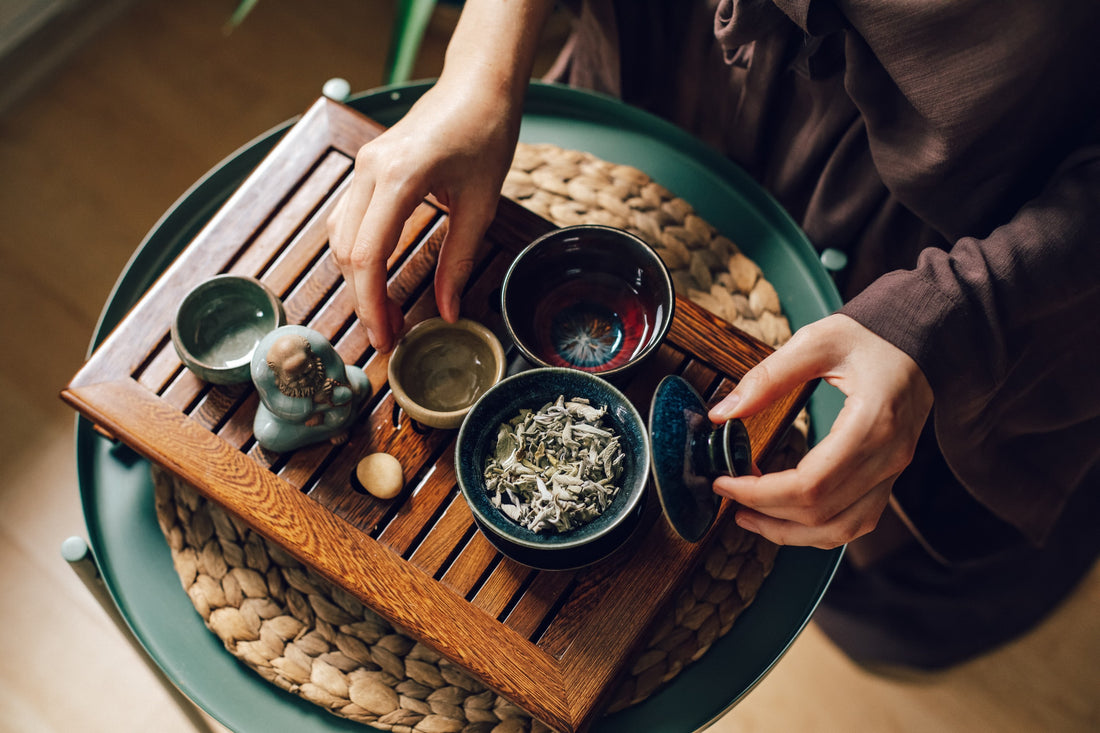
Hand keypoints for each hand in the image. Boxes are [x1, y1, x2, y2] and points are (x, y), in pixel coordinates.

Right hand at [326, 78, 521, 351]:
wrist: (477, 85)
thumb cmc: (486, 134)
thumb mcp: (481, 205)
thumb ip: (459, 261)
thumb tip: (447, 313)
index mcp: (399, 177)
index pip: (368, 255)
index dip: (372, 304)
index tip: (385, 338)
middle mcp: (369, 170)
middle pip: (346, 251)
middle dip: (363, 299)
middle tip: (388, 336)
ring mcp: (362, 166)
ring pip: (339, 236)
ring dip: (358, 279)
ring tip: (386, 313)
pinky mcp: (366, 167)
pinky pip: (347, 218)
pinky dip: (358, 254)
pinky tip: (379, 278)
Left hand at [708, 314, 933, 548]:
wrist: (926, 336)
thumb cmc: (874, 334)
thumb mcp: (816, 341)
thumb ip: (767, 378)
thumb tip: (723, 412)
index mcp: (872, 424)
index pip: (809, 485)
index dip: (759, 493)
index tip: (724, 481)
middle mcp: (888, 457)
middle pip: (821, 513)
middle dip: (765, 512)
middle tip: (727, 494)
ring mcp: (893, 471)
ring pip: (841, 529)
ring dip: (790, 531)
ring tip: (749, 515)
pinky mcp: (890, 474)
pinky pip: (857, 520)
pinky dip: (818, 528)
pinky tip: (786, 514)